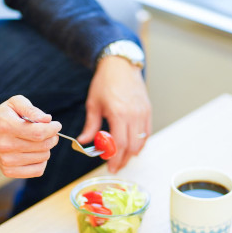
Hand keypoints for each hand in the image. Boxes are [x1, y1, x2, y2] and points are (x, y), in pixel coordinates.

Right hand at [0, 95, 60, 177]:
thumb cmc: (4, 117)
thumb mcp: (15, 104)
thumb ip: (32, 109)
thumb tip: (47, 120)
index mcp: (6, 126)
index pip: (38, 132)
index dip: (52, 129)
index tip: (56, 125)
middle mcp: (5, 145)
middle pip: (43, 146)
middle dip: (52, 137)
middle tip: (50, 132)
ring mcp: (6, 160)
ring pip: (43, 157)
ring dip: (47, 149)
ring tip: (39, 142)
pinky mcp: (9, 171)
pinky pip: (38, 171)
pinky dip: (42, 162)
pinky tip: (36, 153)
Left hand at [78, 56, 151, 172]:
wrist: (120, 65)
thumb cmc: (105, 82)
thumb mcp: (93, 104)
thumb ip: (90, 126)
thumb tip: (84, 141)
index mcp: (118, 113)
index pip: (119, 144)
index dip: (115, 158)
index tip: (110, 166)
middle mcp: (134, 114)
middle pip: (132, 146)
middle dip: (123, 160)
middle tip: (115, 167)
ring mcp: (143, 113)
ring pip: (141, 141)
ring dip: (132, 153)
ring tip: (122, 158)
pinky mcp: (148, 111)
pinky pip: (146, 132)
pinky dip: (140, 142)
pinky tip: (131, 147)